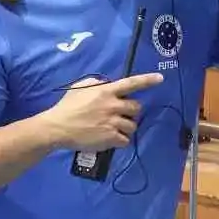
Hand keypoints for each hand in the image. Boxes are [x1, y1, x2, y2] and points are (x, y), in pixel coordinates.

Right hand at [41, 74, 165, 150]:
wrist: (58, 127)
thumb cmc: (67, 106)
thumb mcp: (80, 87)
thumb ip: (97, 84)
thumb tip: (108, 85)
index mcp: (106, 91)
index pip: (131, 83)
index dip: (147, 80)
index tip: (160, 78)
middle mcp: (112, 105)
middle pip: (136, 108)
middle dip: (131, 111)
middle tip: (120, 114)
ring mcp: (112, 123)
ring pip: (132, 125)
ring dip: (126, 127)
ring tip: (114, 128)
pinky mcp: (110, 138)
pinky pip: (125, 140)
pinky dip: (120, 140)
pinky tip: (111, 138)